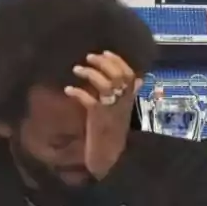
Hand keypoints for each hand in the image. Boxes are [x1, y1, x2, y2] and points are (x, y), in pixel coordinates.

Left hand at [65, 51, 141, 178]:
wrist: (109, 153)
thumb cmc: (114, 129)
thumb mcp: (124, 109)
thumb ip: (130, 93)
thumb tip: (138, 79)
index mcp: (129, 97)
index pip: (129, 73)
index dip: (117, 60)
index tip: (105, 52)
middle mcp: (122, 101)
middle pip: (117, 75)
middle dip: (103, 63)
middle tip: (89, 57)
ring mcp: (110, 108)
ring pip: (105, 85)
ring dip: (90, 73)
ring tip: (76, 69)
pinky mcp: (98, 116)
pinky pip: (88, 100)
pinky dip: (77, 92)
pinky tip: (68, 90)